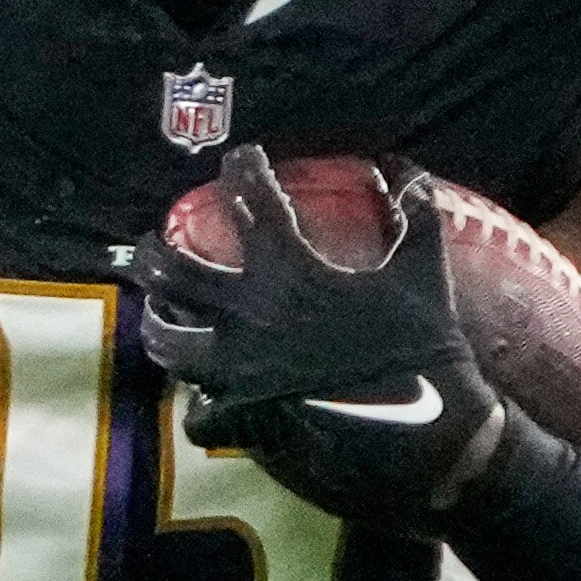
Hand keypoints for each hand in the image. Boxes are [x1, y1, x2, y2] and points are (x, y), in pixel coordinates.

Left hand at [135, 148, 506, 529]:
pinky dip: (199, 406)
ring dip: (158, 326)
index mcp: (292, 271)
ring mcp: (240, 368)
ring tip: (158, 317)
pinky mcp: (243, 416)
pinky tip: (202, 398)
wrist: (425, 421)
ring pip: (167, 342)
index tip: (240, 159)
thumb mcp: (424, 270)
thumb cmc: (424, 342)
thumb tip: (412, 177)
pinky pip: (199, 413)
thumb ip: (416, 220)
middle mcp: (251, 314)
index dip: (243, 171)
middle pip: (174, 271)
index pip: (253, 202)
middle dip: (155, 251)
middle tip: (154, 245)